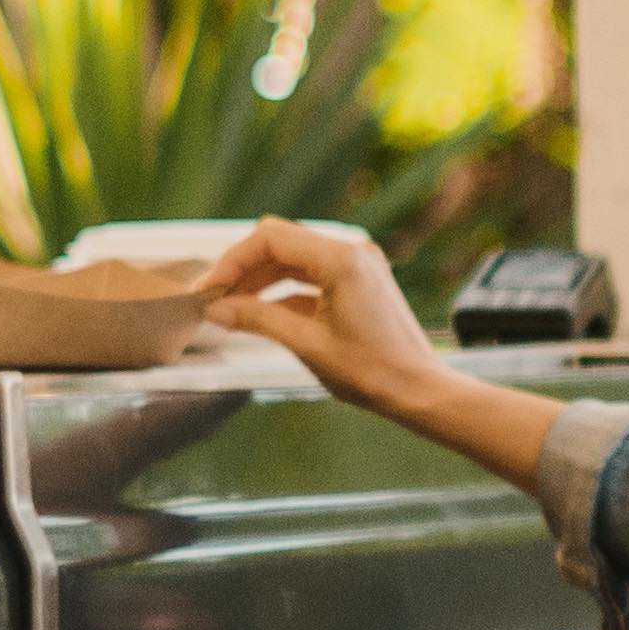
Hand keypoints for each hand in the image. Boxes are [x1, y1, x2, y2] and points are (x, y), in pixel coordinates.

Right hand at [199, 216, 442, 408]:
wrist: (419, 391)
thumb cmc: (373, 373)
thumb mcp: (307, 345)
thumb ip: (258, 319)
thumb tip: (216, 309)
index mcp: (342, 259)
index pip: (270, 238)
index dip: (232, 261)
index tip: (209, 288)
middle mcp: (352, 252)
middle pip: (280, 243)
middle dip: (242, 269)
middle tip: (212, 297)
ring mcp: (358, 265)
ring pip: (293, 259)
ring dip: (260, 280)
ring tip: (228, 307)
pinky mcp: (360, 281)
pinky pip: (311, 276)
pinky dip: (283, 291)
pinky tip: (258, 313)